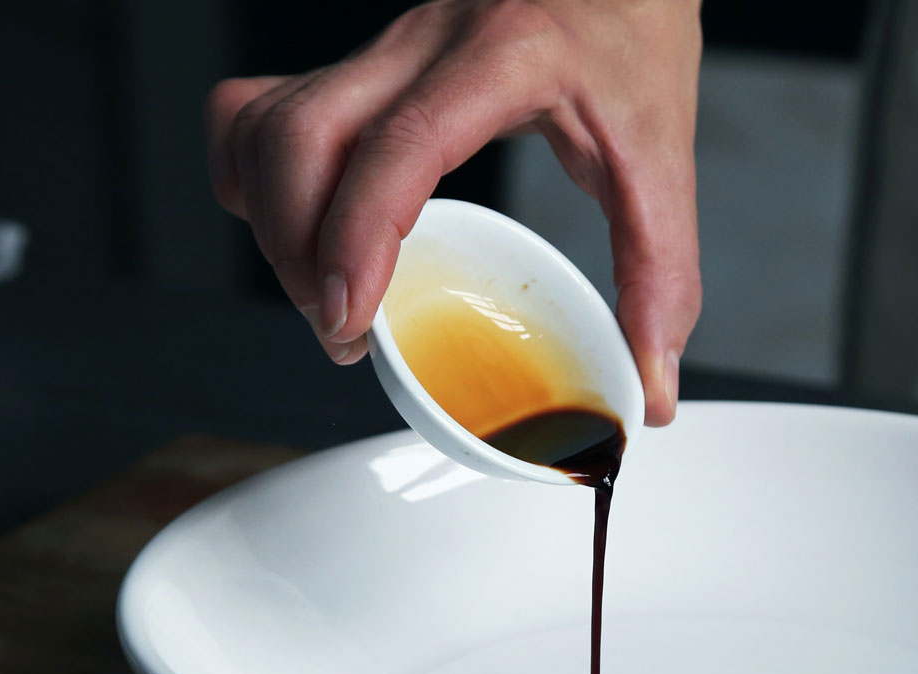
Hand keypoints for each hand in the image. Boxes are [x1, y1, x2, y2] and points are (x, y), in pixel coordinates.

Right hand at [206, 0, 702, 425]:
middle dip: (299, 250)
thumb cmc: (632, 44)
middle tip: (345, 328)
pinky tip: (297, 227)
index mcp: (504, 57)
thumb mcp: (663, 159)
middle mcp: (424, 42)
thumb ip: (663, 276)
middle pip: (303, 136)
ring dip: (273, 223)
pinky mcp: (356, 66)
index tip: (348, 314)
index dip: (359, 235)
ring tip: (323, 292)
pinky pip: (257, 112)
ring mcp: (379, 50)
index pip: (401, 143)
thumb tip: (652, 386)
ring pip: (267, 126)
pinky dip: (253, 178)